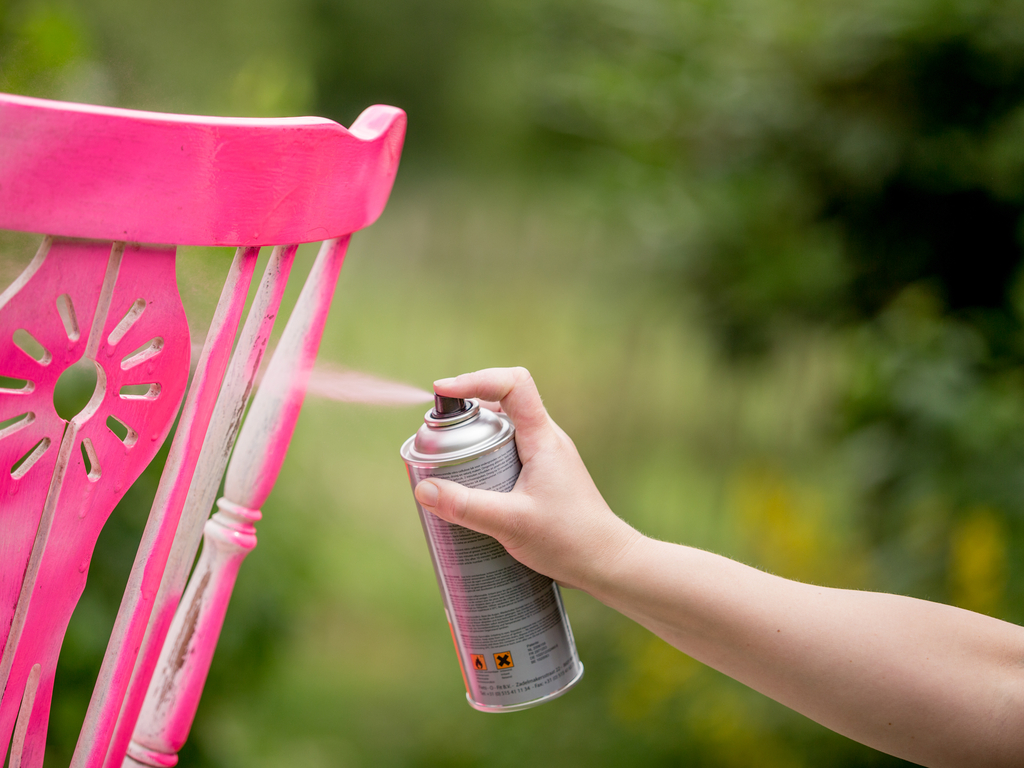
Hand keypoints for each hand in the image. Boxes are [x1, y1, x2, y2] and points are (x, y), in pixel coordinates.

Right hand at [413, 367, 640, 590]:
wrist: (607, 563)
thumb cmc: (570, 540)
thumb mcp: (511, 524)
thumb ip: (466, 507)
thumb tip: (423, 489)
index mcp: (543, 438)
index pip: (514, 384)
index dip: (477, 379)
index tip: (444, 391)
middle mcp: (546, 439)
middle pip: (502, 403)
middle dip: (465, 412)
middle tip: (436, 436)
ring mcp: (546, 457)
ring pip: (504, 430)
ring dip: (474, 437)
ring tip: (446, 462)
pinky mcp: (543, 476)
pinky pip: (509, 452)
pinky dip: (485, 458)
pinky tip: (470, 486)